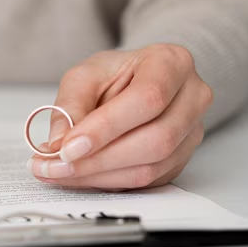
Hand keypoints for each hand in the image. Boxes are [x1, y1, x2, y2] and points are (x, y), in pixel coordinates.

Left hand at [27, 44, 212, 189]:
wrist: (136, 82)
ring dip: (98, 176)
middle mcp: (192, 98)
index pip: (147, 99)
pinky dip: (107, 183)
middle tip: (54, 166)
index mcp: (172, 63)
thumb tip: (59, 144)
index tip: (68, 147)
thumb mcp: (85, 75)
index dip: (106, 128)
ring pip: (151, 167)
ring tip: (58, 172)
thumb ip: (70, 105)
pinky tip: (79, 176)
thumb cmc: (114, 74)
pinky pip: (146, 182)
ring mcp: (192, 133)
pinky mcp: (180, 160)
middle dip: (98, 160)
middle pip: (155, 140)